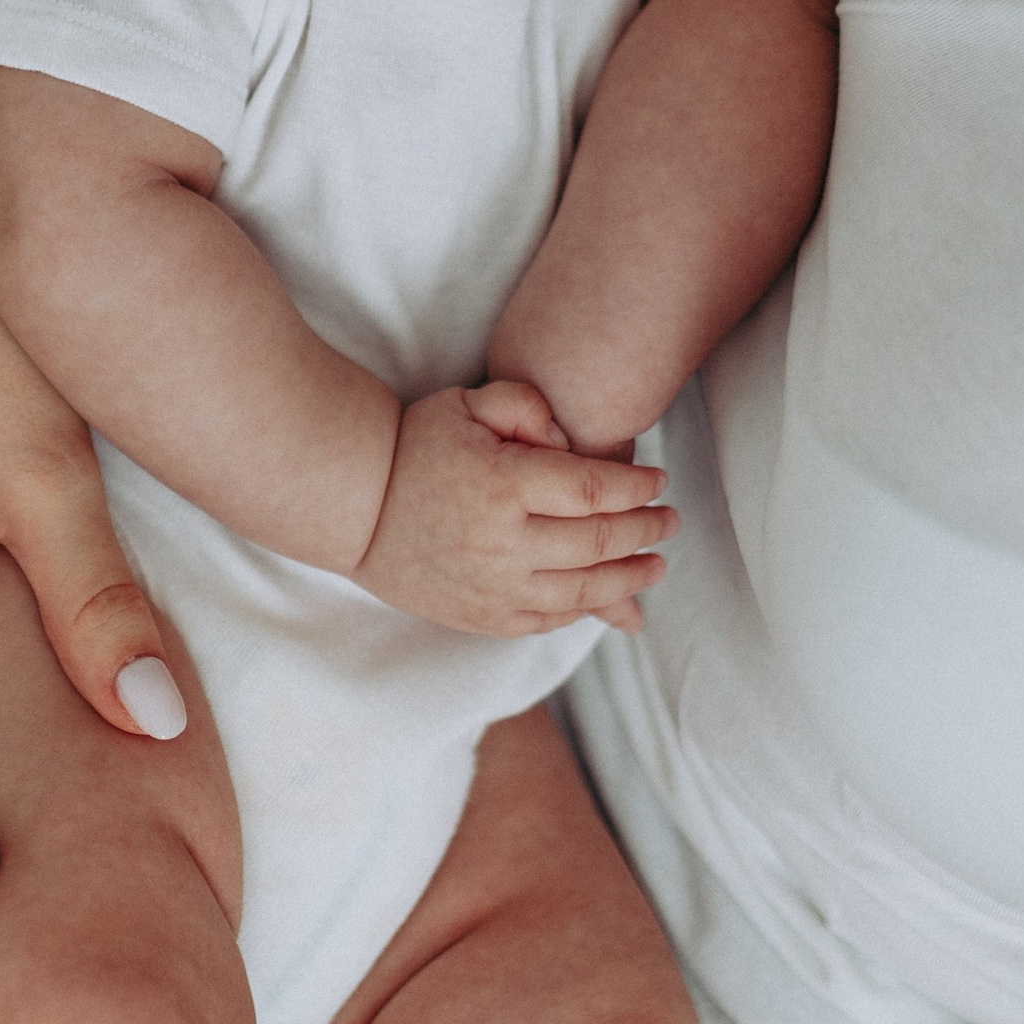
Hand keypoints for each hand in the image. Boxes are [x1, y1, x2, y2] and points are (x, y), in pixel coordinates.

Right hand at [354, 382, 673, 638]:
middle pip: (600, 543)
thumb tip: (572, 441)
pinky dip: (584, 607)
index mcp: (504, 485)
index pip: (595, 492)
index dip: (637, 488)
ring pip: (583, 591)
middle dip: (645, 531)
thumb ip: (525, 406)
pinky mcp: (482, 617)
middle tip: (669, 521)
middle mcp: (503, 544)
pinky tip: (605, 594)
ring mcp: (493, 587)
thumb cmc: (413, 446)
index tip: (657, 480)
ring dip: (630, 578)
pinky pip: (549, 619)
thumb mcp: (466, 403)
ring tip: (656, 566)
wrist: (354, 508)